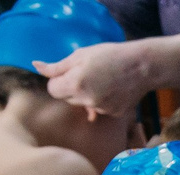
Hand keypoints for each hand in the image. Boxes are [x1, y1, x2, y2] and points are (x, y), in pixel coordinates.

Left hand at [34, 40, 152, 117]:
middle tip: (86, 74)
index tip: (68, 73)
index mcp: (75, 84)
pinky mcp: (114, 113)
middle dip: (71, 88)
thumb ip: (57, 66)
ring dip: (87, 95)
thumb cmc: (110, 55)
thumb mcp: (80, 55)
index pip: (53, 90)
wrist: (143, 67)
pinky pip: (100, 108)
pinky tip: (112, 90)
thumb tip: (36, 66)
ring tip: (102, 81)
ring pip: (84, 104)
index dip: (58, 81)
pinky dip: (102, 100)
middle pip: (67, 99)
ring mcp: (102, 108)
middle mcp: (87, 100)